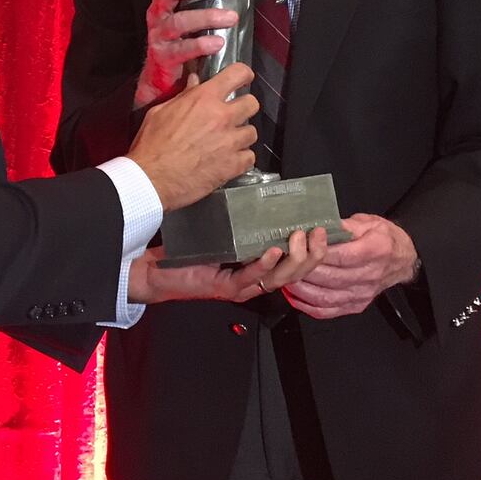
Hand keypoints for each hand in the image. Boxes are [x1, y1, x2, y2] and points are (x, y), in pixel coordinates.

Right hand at [127, 64, 256, 210]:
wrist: (151, 179)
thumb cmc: (151, 146)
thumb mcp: (160, 113)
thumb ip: (182, 96)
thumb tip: (194, 83)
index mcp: (203, 99)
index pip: (237, 74)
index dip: (243, 74)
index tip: (243, 79)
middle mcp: (222, 117)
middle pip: (252, 104)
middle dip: (244, 108)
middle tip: (232, 116)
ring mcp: (230, 142)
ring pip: (252, 132)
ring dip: (241, 136)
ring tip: (227, 143)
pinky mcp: (233, 165)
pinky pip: (250, 157)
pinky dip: (241, 159)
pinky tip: (228, 160)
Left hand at [128, 228, 327, 304]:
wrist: (156, 269)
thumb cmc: (188, 248)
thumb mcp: (222, 227)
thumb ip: (243, 218)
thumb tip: (260, 192)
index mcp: (258, 264)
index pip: (295, 260)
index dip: (314, 248)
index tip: (324, 228)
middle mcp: (254, 276)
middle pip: (296, 273)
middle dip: (313, 254)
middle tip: (318, 233)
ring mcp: (242, 284)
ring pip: (280, 278)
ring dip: (294, 258)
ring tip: (299, 238)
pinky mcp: (225, 287)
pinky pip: (251, 278)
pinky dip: (264, 264)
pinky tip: (273, 251)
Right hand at [133, 0, 239, 107]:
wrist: (161, 79)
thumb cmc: (179, 41)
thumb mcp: (185, 15)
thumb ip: (201, 0)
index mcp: (164, 1)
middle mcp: (158, 14)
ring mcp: (159, 36)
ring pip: (178, 21)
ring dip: (206, 17)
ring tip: (229, 17)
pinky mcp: (165, 57)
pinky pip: (182, 49)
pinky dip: (201, 44)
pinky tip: (217, 43)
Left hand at [282, 214, 418, 318]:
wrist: (403, 259)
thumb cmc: (385, 239)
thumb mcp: (368, 222)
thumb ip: (344, 225)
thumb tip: (319, 225)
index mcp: (375, 251)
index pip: (340, 255)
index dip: (317, 251)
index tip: (299, 243)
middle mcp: (369, 276)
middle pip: (330, 277)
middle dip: (303, 269)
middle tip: (284, 260)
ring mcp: (362, 294)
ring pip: (326, 296)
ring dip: (301, 288)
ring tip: (284, 277)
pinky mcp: (356, 305)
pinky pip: (328, 310)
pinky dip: (308, 305)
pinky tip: (294, 295)